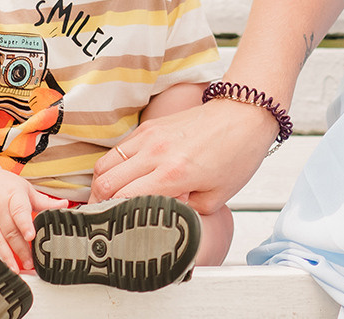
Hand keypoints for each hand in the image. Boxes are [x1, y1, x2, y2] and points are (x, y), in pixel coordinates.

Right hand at [0, 167, 65, 271]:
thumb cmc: (6, 185)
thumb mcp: (25, 189)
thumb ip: (44, 201)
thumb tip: (65, 205)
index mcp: (13, 196)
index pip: (19, 210)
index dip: (25, 224)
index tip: (31, 236)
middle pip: (10, 230)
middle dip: (20, 249)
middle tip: (30, 263)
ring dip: (7, 256)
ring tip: (16, 270)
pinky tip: (0, 266)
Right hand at [90, 98, 277, 215]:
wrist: (244, 113)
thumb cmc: (236, 154)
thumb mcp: (216, 197)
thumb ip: (185, 211)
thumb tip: (162, 216)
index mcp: (173, 174)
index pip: (123, 200)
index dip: (113, 218)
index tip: (112, 230)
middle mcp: (155, 153)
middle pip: (105, 182)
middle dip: (99, 204)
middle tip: (102, 219)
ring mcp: (150, 136)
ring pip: (105, 163)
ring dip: (102, 184)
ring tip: (107, 200)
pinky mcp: (150, 126)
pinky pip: (119, 148)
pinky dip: (114, 166)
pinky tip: (123, 178)